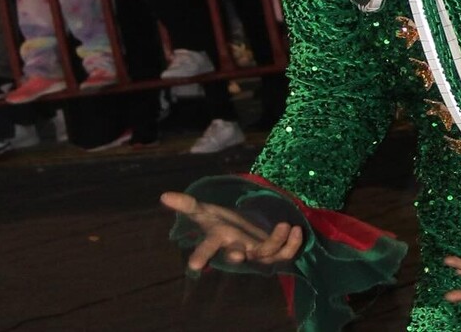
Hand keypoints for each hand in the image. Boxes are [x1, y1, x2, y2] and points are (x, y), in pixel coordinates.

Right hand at [160, 191, 304, 271]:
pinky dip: (293, 244)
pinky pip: (285, 255)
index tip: (194, 265)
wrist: (245, 230)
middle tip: (238, 256)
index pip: (207, 248)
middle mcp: (237, 249)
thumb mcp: (206, 211)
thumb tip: (164, 195)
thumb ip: (188, 204)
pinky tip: (297, 229)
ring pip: (265, 254)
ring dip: (276, 241)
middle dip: (237, 256)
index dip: (201, 256)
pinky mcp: (273, 254)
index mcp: (219, 240)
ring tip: (285, 225)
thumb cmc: (222, 222)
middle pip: (236, 256)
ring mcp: (256, 253)